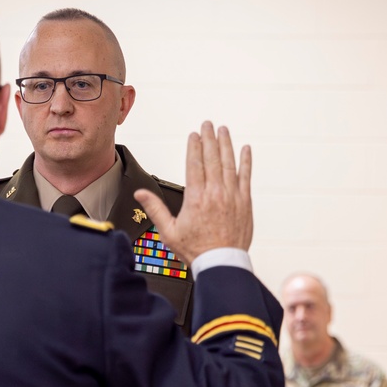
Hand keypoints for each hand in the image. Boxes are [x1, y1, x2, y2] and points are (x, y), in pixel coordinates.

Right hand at [133, 121, 251, 264]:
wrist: (221, 262)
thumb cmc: (196, 249)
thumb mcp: (169, 231)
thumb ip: (155, 209)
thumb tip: (140, 195)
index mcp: (196, 198)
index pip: (194, 164)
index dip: (194, 146)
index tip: (194, 135)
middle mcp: (215, 193)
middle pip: (212, 158)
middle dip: (209, 138)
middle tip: (208, 124)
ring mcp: (232, 196)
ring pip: (229, 163)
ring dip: (226, 144)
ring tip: (223, 130)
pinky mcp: (245, 202)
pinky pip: (246, 176)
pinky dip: (246, 161)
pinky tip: (245, 149)